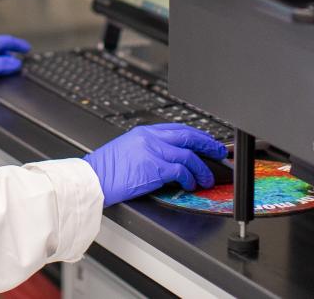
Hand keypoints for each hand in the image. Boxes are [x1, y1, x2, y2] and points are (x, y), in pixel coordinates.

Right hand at [83, 124, 228, 206]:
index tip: (208, 142)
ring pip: (188, 155)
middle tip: (220, 152)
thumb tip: (170, 157)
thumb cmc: (106, 169)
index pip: (178, 128)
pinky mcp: (154, 169)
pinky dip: (190, 179)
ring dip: (201, 169)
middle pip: (188, 136)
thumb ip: (149, 148)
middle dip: (208, 145)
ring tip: (206, 179)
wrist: (93, 178)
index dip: (198, 135)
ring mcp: (153, 153)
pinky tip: (190, 185)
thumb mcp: (128, 149)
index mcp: (144, 132)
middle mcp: (150, 139)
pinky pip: (180, 172)